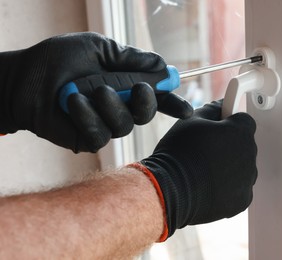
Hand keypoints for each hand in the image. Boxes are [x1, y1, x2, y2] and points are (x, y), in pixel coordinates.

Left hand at [0, 32, 192, 151]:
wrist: (24, 79)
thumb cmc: (58, 59)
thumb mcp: (98, 48)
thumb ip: (130, 58)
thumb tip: (162, 64)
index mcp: (124, 83)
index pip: (155, 96)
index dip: (172, 103)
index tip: (187, 110)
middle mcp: (118, 104)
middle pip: (147, 113)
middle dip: (147, 102)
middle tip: (139, 89)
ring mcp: (104, 122)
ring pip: (126, 125)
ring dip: (111, 106)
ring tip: (90, 90)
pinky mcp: (88, 137)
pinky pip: (101, 134)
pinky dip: (88, 116)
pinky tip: (72, 102)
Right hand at [137, 100, 257, 238]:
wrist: (171, 189)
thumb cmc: (179, 153)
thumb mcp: (191, 120)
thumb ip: (212, 109)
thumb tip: (221, 105)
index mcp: (241, 132)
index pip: (243, 121)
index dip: (229, 123)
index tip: (217, 128)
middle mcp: (250, 155)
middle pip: (243, 145)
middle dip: (228, 145)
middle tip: (205, 150)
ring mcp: (247, 179)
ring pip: (241, 168)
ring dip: (229, 167)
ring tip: (203, 170)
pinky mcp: (242, 200)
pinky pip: (238, 189)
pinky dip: (227, 188)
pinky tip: (208, 185)